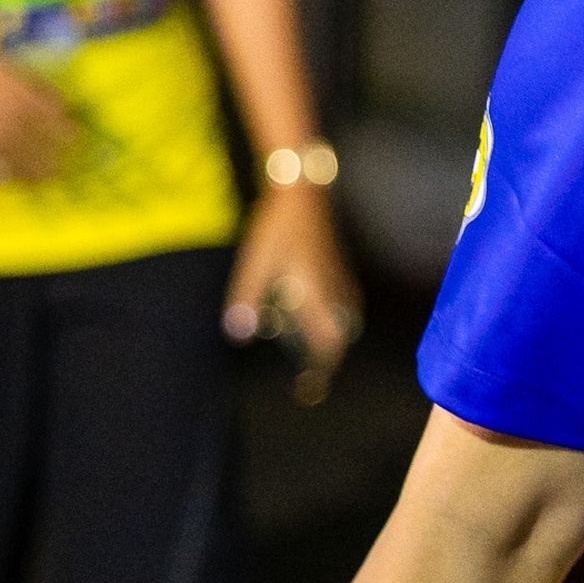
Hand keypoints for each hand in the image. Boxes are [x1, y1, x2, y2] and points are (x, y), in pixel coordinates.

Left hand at [225, 185, 361, 390]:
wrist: (302, 192)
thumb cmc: (276, 229)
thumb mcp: (255, 265)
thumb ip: (247, 300)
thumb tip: (239, 335)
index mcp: (316, 295)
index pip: (328, 344)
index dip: (319, 370)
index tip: (306, 389)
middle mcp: (333, 291)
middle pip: (340, 337)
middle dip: (327, 359)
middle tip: (310, 375)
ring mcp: (339, 279)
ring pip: (344, 320)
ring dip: (330, 338)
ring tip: (313, 349)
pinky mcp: (338, 267)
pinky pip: (343, 304)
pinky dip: (332, 319)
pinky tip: (315, 314)